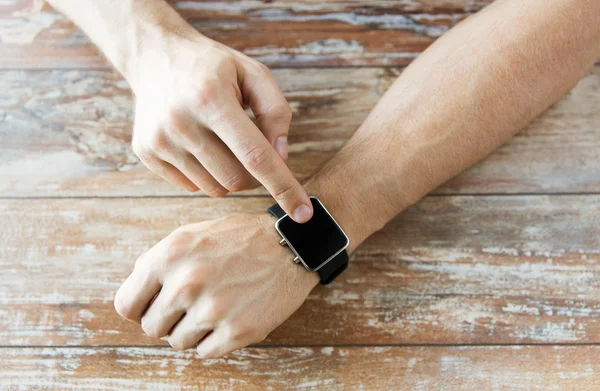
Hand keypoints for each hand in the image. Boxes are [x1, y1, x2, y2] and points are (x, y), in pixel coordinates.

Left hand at [114, 214, 318, 357]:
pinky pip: (204, 352)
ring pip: (178, 343)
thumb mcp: (192, 234)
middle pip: (152, 328)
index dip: (139, 308)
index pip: (127, 305)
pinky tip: (227, 318)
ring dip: (191, 331)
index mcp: (170, 255)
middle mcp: (188, 282)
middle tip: (190, 306)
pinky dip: (212, 340)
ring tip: (212, 309)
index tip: (153, 307)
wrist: (290, 245)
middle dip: (167, 320)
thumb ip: (158, 262)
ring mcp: (213, 309)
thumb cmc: (239, 238)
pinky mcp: (238, 331)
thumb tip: (135, 296)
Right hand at [127, 32, 312, 221]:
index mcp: (212, 99)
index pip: (255, 156)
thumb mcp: (253, 73)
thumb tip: (281, 157)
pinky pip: (192, 186)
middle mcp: (181, 123)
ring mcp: (160, 141)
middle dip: (256, 175)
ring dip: (231, 174)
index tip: (303, 213)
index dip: (283, 186)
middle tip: (254, 150)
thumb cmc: (212, 67)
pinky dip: (207, 174)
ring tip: (224, 142)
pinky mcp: (147, 153)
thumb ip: (276, 112)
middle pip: (237, 179)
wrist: (154, 55)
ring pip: (216, 188)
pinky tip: (201, 145)